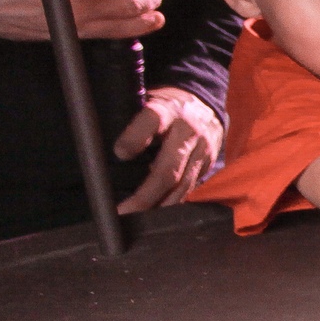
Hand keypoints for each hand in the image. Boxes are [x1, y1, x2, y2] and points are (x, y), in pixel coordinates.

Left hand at [111, 86, 222, 211]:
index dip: (135, 139)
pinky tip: (156, 212)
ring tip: (137, 218)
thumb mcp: (147, 102)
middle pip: (168, 169)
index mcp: (167, 110)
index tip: (119, 153)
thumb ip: (133, 124)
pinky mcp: (207, 165)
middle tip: (124, 211)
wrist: (205, 103)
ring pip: (180, 186)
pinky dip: (171, 203)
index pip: (152, 121)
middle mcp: (187, 131)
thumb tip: (113, 152)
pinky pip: (189, 189)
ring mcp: (201, 151)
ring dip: (158, 205)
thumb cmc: (166, 107)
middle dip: (145, 195)